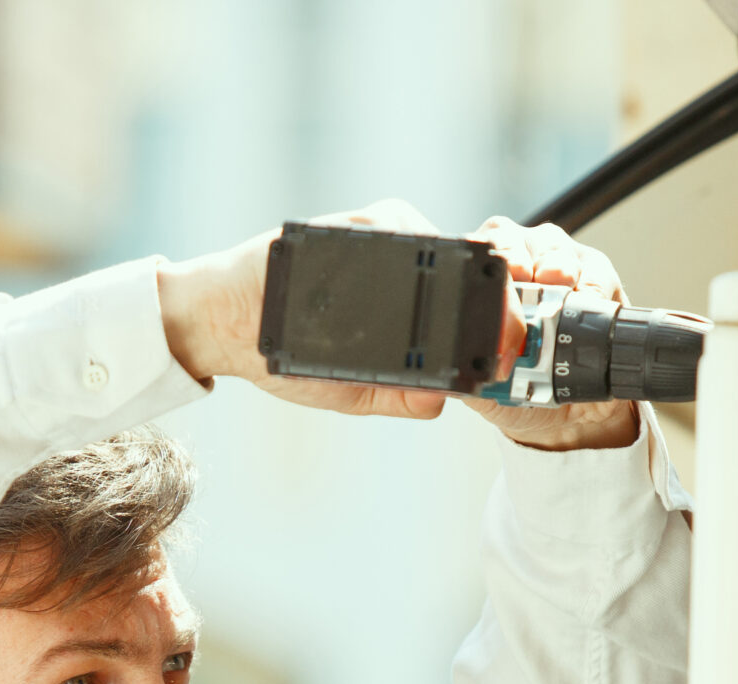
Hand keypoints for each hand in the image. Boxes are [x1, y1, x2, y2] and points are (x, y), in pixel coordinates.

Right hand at [156, 202, 640, 452]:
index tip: (513, 342)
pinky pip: (405, 224)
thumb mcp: (346, 389)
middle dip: (493, 295)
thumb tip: (441, 404)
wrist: (225, 322)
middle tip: (509, 323)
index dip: (495, 321)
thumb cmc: (282, 355)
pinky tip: (419, 265)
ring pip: (442, 246)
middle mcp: (395, 271)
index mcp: (398, 308)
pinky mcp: (358, 224)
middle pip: (462, 270)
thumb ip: (395, 395)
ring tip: (484, 293)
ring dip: (465, 270)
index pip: (460, 306)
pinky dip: (421, 241)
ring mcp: (379, 244)